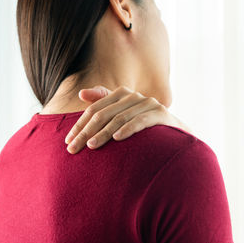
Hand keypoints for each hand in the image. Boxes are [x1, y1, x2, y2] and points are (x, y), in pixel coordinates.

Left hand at [65, 85, 191, 153]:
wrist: (175, 133)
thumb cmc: (143, 125)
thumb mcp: (122, 114)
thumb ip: (103, 103)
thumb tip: (81, 93)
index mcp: (121, 94)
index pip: (94, 109)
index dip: (79, 125)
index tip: (68, 141)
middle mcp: (134, 96)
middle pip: (103, 114)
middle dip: (86, 132)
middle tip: (73, 149)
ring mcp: (148, 103)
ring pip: (119, 118)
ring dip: (103, 133)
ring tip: (91, 146)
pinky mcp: (161, 114)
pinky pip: (140, 121)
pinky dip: (128, 129)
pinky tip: (117, 139)